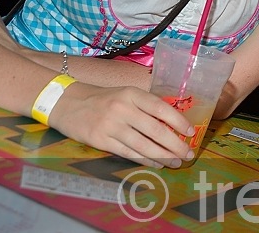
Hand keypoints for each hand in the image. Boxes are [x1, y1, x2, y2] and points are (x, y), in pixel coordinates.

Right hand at [48, 82, 194, 168]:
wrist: (68, 104)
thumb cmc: (103, 99)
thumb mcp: (125, 94)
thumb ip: (145, 106)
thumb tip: (173, 123)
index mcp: (132, 94)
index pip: (161, 108)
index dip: (178, 121)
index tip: (190, 132)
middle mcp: (123, 109)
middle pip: (155, 130)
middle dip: (175, 144)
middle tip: (188, 154)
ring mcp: (111, 126)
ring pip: (143, 145)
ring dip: (163, 156)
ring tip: (176, 162)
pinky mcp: (101, 141)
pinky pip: (128, 153)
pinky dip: (145, 159)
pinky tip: (157, 163)